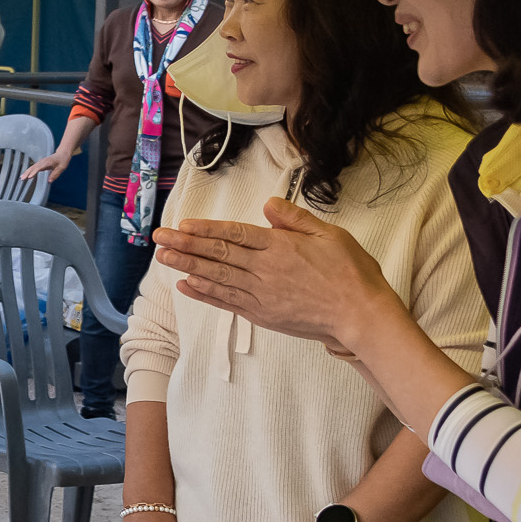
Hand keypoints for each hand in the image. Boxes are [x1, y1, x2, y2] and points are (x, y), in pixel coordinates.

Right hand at [22, 147, 73, 183]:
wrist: (62, 153)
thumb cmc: (62, 160)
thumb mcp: (61, 168)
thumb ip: (55, 174)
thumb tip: (49, 182)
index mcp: (47, 162)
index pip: (39, 168)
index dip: (34, 172)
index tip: (29, 177)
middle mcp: (42, 161)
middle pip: (33, 167)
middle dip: (27, 173)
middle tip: (22, 179)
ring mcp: (41, 162)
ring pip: (32, 167)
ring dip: (26, 172)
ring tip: (21, 178)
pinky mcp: (40, 163)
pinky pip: (33, 167)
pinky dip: (29, 171)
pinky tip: (25, 175)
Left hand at [152, 199, 396, 350]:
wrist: (361, 316)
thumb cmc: (350, 273)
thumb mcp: (329, 235)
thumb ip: (295, 219)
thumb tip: (268, 205)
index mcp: (280, 247)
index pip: (234, 235)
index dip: (205, 230)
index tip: (181, 226)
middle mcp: (265, 270)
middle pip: (218, 255)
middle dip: (185, 246)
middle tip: (159, 239)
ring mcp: (261, 295)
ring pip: (217, 278)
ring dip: (187, 267)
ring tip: (163, 258)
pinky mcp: (263, 315)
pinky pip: (227, 302)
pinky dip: (205, 294)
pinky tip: (186, 285)